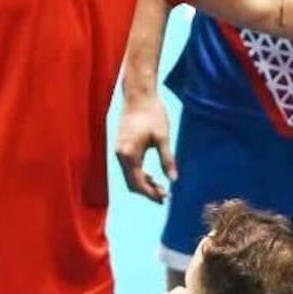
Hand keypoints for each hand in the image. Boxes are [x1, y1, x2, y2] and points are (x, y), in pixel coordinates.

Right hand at [115, 87, 175, 202]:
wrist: (139, 95)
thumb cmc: (152, 113)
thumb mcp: (163, 137)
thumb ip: (167, 160)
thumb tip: (174, 179)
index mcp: (129, 154)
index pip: (138, 183)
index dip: (151, 193)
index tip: (165, 198)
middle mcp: (120, 154)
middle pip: (132, 182)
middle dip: (147, 191)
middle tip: (165, 195)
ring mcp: (118, 150)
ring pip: (129, 175)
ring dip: (143, 183)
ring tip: (160, 186)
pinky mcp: (121, 145)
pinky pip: (128, 167)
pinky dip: (139, 173)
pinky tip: (151, 174)